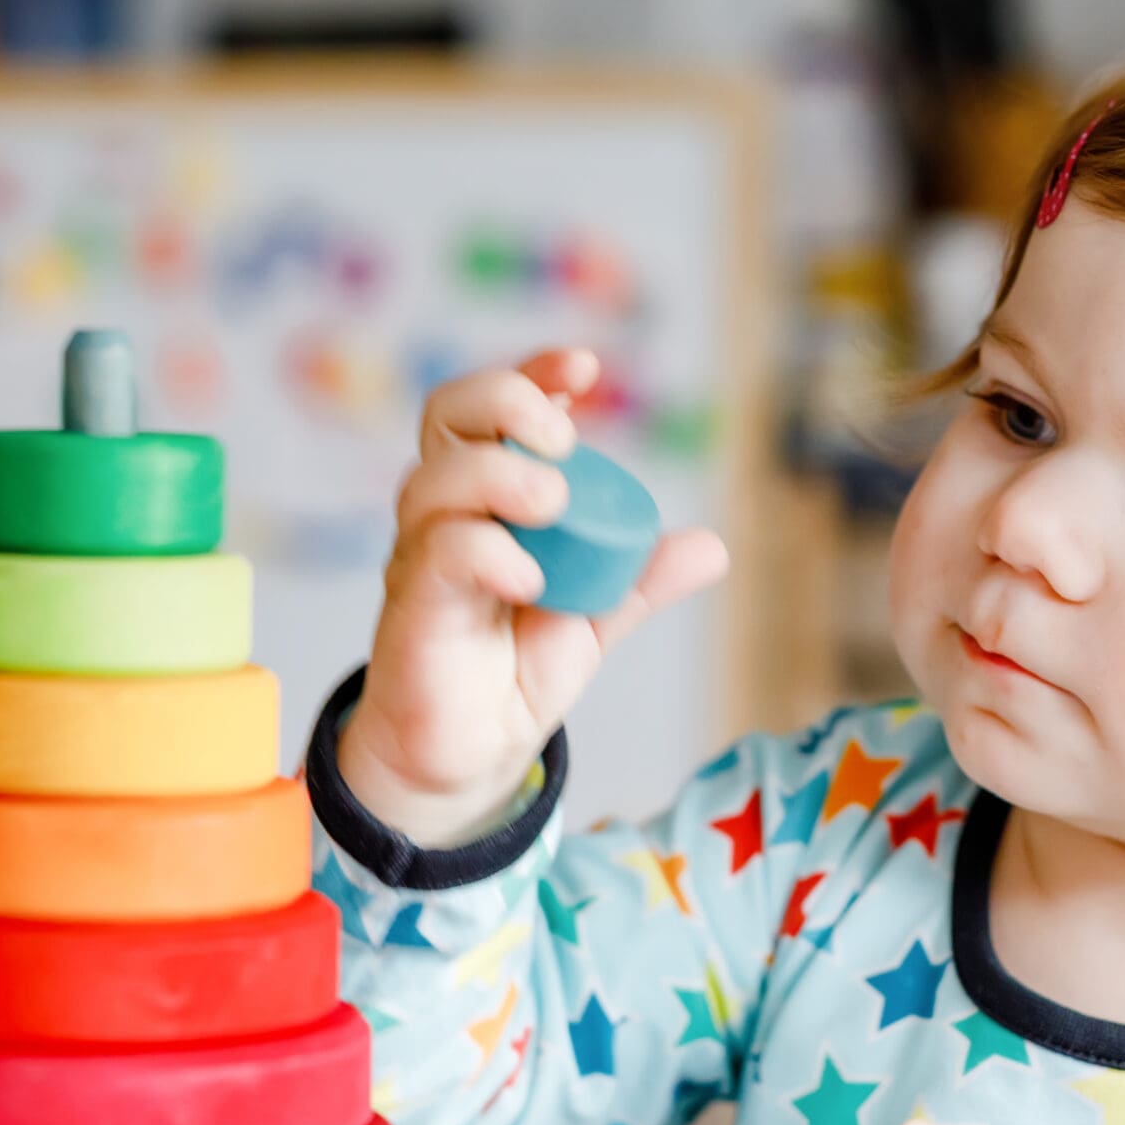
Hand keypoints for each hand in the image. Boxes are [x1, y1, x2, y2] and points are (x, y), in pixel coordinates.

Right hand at [339, 347, 729, 846]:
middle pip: (448, 413)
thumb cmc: (515, 673)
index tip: (584, 369)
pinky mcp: (413, 607)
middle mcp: (446, 512)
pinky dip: (488, 552)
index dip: (534, 375)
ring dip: (500, 474)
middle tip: (564, 440)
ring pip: (435, 479)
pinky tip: (529, 578)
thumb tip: (711, 547)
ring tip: (556, 506)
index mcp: (488, 497)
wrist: (470, 755)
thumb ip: (640, 580)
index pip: (495, 408)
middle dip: (507, 401)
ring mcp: (421, 555)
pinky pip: (438, 554)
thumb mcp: (594, 619)